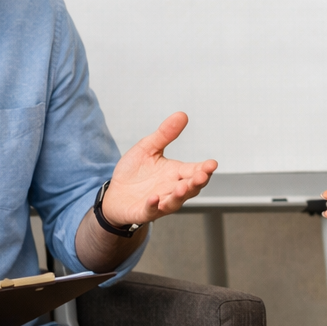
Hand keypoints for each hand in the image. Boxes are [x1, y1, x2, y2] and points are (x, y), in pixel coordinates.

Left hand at [101, 112, 217, 227]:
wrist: (114, 194)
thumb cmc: (134, 172)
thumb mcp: (148, 148)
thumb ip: (165, 134)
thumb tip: (182, 115)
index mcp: (175, 173)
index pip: (194, 170)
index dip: (204, 169)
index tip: (212, 164)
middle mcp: (171, 188)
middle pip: (190, 188)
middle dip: (197, 182)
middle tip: (202, 174)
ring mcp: (159, 202)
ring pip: (174, 201)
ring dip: (180, 195)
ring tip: (182, 187)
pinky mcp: (143, 211)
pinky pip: (151, 210)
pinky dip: (153, 205)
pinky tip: (154, 198)